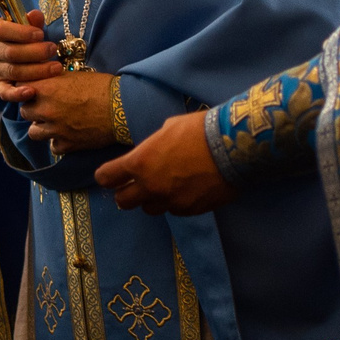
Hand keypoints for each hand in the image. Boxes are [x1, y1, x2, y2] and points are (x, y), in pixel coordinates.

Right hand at [0, 18, 63, 100]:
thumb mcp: (22, 27)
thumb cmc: (18, 39)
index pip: (2, 30)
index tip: (41, 34)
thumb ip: (31, 22)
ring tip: (56, 68)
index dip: (22, 33)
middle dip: (35, 52)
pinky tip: (32, 92)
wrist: (1, 57)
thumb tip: (36, 14)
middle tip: (53, 49)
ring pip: (14, 71)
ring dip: (37, 70)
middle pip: (12, 53)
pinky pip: (5, 92)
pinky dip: (18, 94)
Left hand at [18, 71, 124, 154]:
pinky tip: (67, 134)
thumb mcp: (74, 75)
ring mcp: (55, 129)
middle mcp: (46, 110)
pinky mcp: (67, 144)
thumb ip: (54, 80)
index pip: (21, 90)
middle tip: (46, 106)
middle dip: (33, 109)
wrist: (123, 107)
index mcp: (46, 89)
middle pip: (25, 112)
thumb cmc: (102, 87)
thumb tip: (44, 80)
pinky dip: (58, 141)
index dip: (28, 90)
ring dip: (42, 127)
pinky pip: (53, 146)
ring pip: (34, 132)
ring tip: (54, 122)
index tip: (35, 91)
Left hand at [97, 112, 237, 215]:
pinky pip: (174, 211)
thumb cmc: (199, 130)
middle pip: (123, 201)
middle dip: (126, 193)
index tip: (111, 175)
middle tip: (133, 185)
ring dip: (151, 199)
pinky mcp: (190, 210)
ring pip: (149, 209)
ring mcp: (170, 202)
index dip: (107, 176)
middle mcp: (150, 187)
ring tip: (164, 187)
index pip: (107, 177)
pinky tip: (186, 190)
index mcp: (140, 163)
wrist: (233, 147)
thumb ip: (153, 146)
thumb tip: (151, 153)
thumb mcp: (168, 128)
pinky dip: (175, 203)